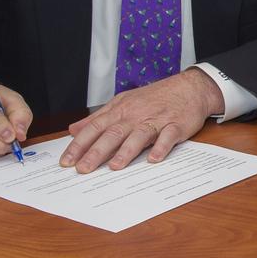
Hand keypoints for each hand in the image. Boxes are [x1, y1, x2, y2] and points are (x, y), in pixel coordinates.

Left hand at [61, 68, 223, 172]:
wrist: (190, 87)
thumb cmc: (154, 97)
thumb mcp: (123, 102)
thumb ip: (98, 117)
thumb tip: (73, 129)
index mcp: (121, 110)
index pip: (95, 127)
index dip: (80, 144)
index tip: (66, 161)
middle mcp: (136, 115)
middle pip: (113, 133)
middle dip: (96, 152)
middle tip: (83, 169)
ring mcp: (156, 120)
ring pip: (139, 135)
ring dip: (126, 151)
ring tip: (115, 166)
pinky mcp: (176, 125)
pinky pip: (168, 136)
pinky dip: (161, 147)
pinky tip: (154, 159)